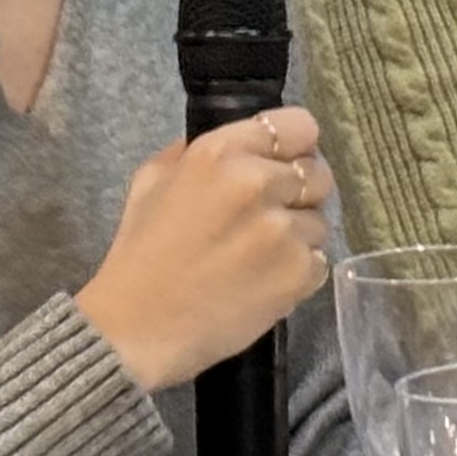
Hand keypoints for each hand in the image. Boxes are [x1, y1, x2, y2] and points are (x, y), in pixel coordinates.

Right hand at [78, 105, 333, 388]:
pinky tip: (264, 282)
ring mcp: (283, 230)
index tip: (285, 163)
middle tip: (270, 216)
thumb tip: (236, 143)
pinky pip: (319, 261)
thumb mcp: (152, 183)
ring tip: (259, 257)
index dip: (296, 146)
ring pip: (319, 220)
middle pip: (317, 173)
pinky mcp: (299, 272)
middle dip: (299, 193)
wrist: (137, 329)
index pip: (298, 126)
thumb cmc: (139, 255)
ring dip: (297, 235)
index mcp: (220, 153)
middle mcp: (259, 183)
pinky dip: (299, 272)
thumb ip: (194, 152)